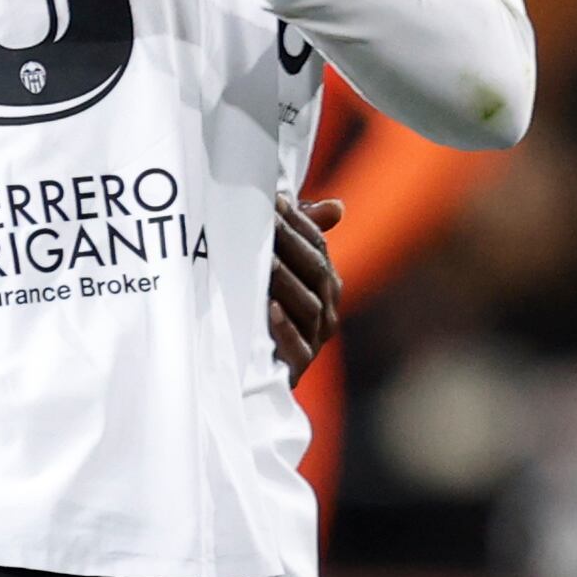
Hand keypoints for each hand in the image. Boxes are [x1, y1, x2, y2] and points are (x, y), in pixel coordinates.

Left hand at [270, 188, 346, 378]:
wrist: (238, 376)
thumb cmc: (256, 312)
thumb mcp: (273, 272)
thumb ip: (298, 237)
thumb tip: (337, 207)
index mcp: (326, 285)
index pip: (318, 247)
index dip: (298, 222)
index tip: (274, 199)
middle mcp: (326, 311)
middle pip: (315, 272)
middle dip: (289, 243)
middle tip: (264, 219)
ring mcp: (313, 341)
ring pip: (307, 306)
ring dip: (285, 282)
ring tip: (265, 261)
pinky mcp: (295, 368)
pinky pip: (295, 347)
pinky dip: (283, 328)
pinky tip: (267, 310)